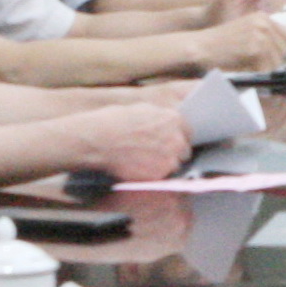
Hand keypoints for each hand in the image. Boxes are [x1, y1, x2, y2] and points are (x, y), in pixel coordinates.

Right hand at [72, 93, 195, 178]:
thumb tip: (167, 124)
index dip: (178, 137)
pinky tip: (140, 169)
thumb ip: (160, 117)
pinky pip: (163, 177)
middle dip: (173, 152)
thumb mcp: (142, 109)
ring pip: (175, 165)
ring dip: (164, 165)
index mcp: (174, 119)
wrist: (98, 140)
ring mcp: (170, 158)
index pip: (187, 131)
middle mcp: (176, 139)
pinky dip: (154, 175)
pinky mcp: (159, 175)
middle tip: (157, 155)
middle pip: (184, 150)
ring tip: (145, 162)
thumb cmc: (114, 122)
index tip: (171, 142)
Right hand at [191, 11, 285, 72]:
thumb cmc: (221, 43)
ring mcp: (260, 34)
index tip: (271, 56)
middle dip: (274, 59)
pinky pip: (266, 66)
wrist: (202, 46)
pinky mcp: (254, 47)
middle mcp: (264, 22)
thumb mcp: (245, 30)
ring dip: (265, 67)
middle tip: (258, 64)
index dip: (281, 48)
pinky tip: (245, 67)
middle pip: (285, 48)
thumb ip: (265, 35)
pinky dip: (257, 71)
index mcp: (263, 17)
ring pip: (277, 59)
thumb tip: (284, 48)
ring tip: (250, 65)